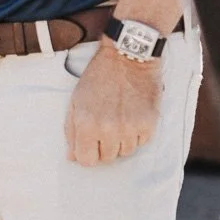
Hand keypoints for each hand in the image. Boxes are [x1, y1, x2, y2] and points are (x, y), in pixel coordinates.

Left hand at [64, 46, 162, 165]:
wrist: (127, 58)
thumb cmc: (99, 77)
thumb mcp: (76, 100)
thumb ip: (71, 131)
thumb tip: (72, 156)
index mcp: (86, 124)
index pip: (86, 160)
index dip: (87, 154)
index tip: (90, 145)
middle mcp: (108, 130)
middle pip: (107, 158)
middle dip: (104, 146)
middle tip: (105, 126)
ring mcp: (130, 128)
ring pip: (125, 152)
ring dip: (121, 141)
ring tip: (119, 119)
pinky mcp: (148, 124)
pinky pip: (141, 142)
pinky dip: (136, 134)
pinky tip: (132, 116)